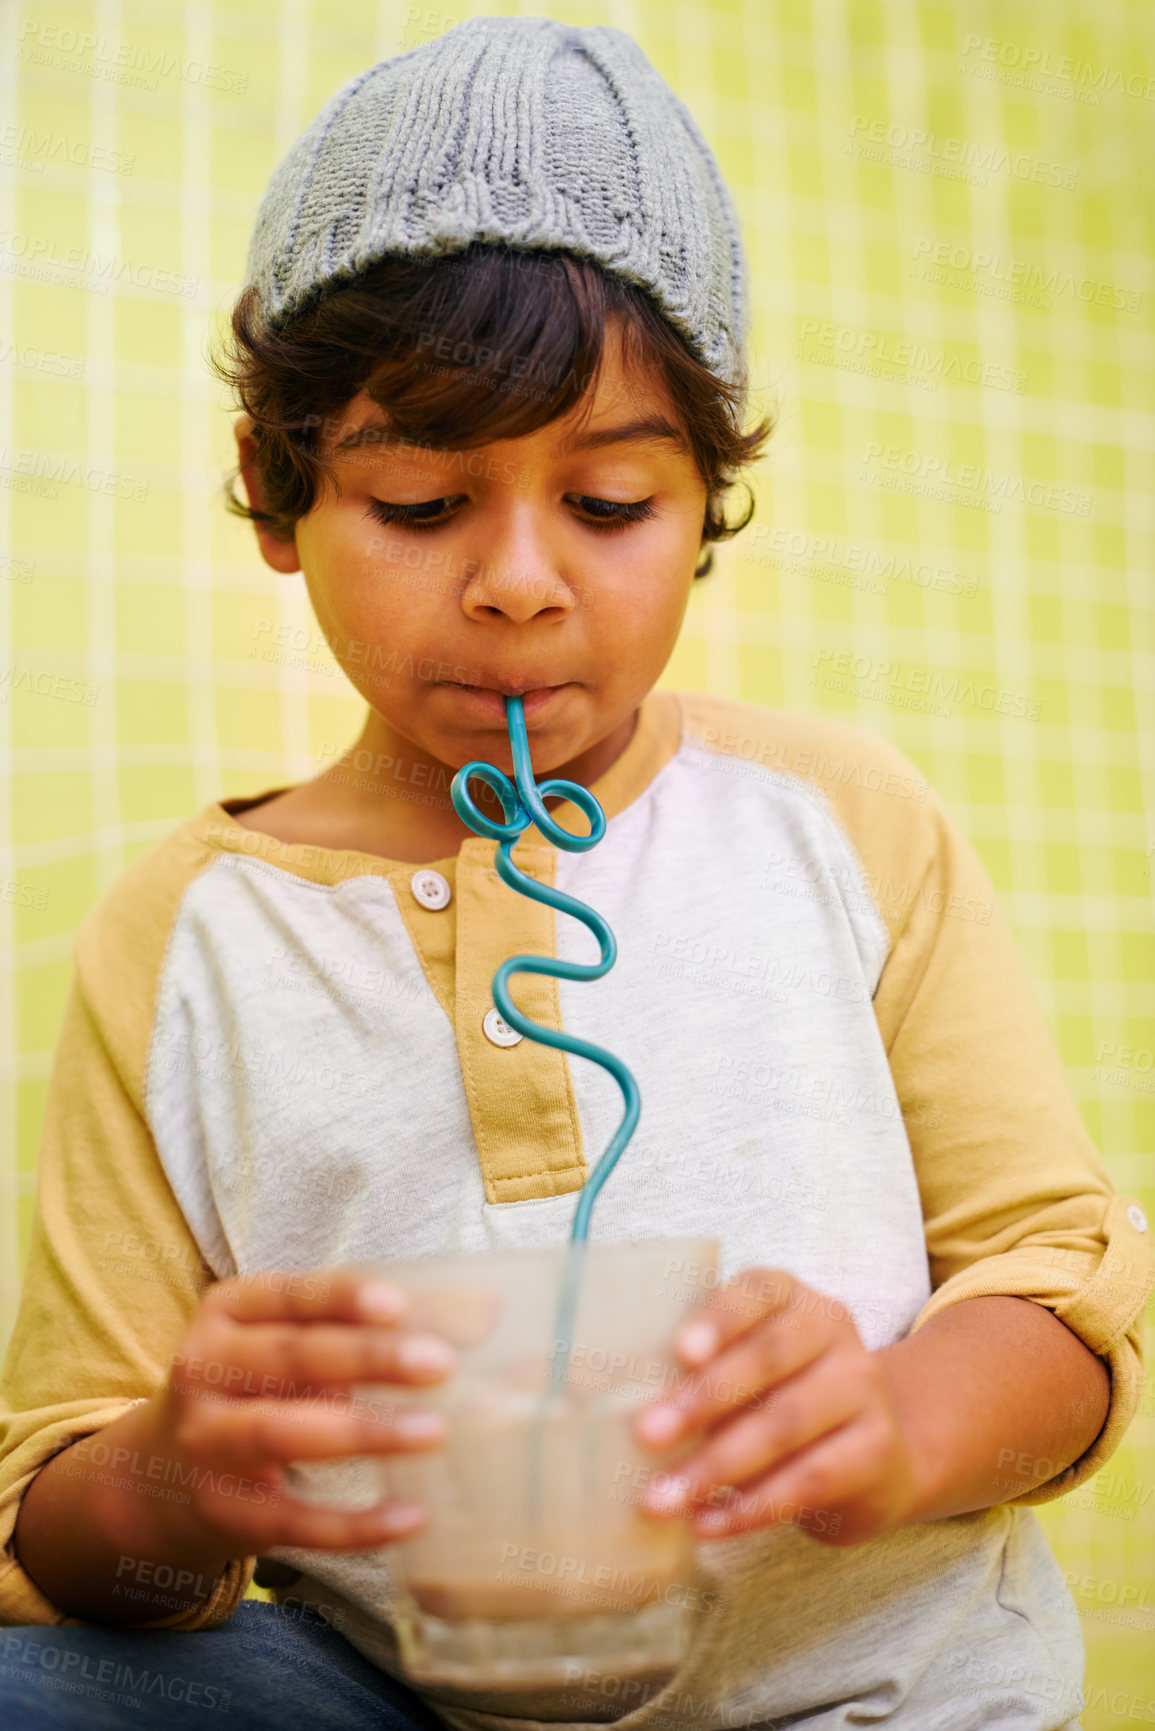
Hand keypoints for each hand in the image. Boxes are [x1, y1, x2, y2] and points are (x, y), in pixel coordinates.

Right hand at [142, 1265, 454, 1562]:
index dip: (342, 1298)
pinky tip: (409, 1515)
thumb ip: (380, 1325)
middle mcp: (204, 1368)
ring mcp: (206, 1442)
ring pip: (283, 1433)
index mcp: (228, 1310)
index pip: (289, 1295)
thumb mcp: (298, 1343)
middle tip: (439, 1364)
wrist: (161, 1478)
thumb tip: (486, 1310)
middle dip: (366, 1359)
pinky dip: (353, 1522)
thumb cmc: (259, 1387)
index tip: (399, 1304)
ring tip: (433, 1431)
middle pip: (290, 1358)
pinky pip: (291, 1519)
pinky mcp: (223, 1511)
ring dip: (362, 1432)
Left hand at [632, 1267, 918, 1545]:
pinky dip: (751, 1507)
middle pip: (770, 1358)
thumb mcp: (744, 1369)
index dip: (720, 1318)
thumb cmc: (777, 1400)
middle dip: (704, 1399)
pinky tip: (707, 1523)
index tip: (680, 1352)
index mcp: (793, 1299)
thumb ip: (696, 1372)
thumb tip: (612, 1400)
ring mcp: (862, 1390)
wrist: (872, 1451)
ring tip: (661, 1499)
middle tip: (646, 1434)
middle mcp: (834, 1333)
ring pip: (785, 1425)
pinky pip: (808, 1481)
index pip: (758, 1291)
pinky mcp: (875, 1451)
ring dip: (716, 1465)